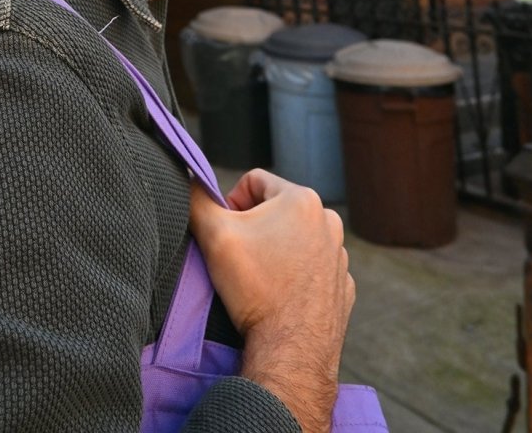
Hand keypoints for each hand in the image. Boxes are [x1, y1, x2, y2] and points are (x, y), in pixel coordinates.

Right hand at [189, 169, 354, 432]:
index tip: (227, 233)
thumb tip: (189, 179)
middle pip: (276, 209)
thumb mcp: (214, 233)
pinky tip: (279, 294)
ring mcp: (339, 255)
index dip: (231, 203)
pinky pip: (311, 267)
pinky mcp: (342, 285)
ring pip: (295, 238)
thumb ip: (197, 197)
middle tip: (240, 257)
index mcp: (302, 199)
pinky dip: (295, 274)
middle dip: (254, 227)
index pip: (253, 181)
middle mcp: (329, 221)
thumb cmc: (254, 288)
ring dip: (275, 249)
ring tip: (259, 278)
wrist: (290, 352)